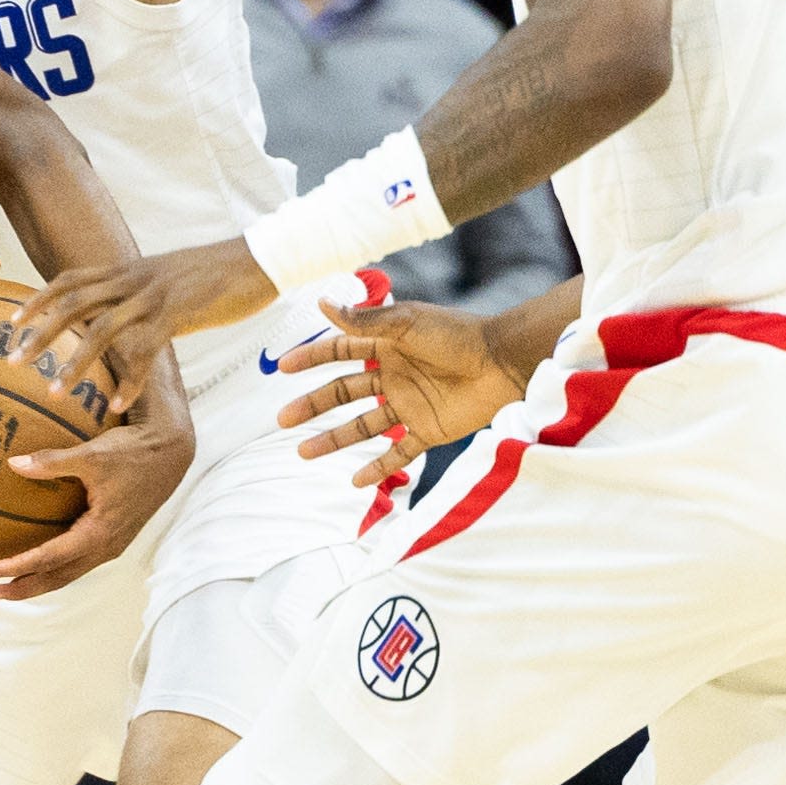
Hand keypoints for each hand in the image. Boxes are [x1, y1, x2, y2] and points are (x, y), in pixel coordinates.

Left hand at [0, 390, 197, 600]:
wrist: (170, 452)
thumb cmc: (132, 452)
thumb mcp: (91, 455)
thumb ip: (51, 462)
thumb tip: (13, 464)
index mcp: (100, 532)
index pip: (50, 558)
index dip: (18, 565)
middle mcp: (107, 546)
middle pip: (59, 577)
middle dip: (24, 587)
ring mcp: (112, 544)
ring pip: (70, 573)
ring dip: (40, 581)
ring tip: (9, 585)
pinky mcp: (115, 537)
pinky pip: (80, 562)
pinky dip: (57, 568)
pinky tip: (41, 563)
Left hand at [16, 242, 275, 385]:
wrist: (257, 258)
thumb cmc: (214, 271)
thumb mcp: (166, 276)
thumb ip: (139, 290)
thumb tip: (120, 305)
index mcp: (127, 269)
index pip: (69, 279)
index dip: (38, 298)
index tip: (12, 321)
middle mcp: (132, 279)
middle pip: (72, 304)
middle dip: (38, 333)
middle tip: (12, 361)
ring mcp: (153, 296)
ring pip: (101, 330)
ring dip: (74, 364)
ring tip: (54, 394)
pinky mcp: (177, 314)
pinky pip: (145, 351)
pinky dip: (129, 381)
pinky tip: (117, 405)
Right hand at [271, 295, 520, 485]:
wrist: (503, 363)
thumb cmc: (457, 336)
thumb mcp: (406, 322)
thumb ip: (364, 319)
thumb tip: (321, 302)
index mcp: (387, 345)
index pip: (340, 352)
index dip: (311, 358)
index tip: (282, 368)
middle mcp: (393, 376)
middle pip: (343, 393)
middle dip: (312, 405)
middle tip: (283, 419)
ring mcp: (409, 405)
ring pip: (362, 426)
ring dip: (333, 439)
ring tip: (303, 453)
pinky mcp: (428, 430)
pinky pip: (398, 453)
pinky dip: (378, 468)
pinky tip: (355, 481)